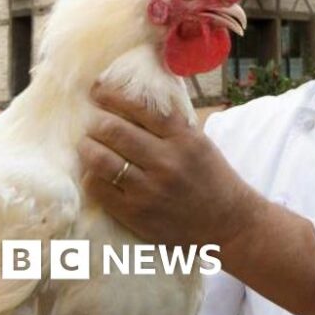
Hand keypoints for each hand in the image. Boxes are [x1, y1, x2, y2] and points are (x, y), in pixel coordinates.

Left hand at [77, 84, 264, 249]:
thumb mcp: (199, 143)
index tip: (98, 92)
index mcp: (184, 139)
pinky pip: (98, 189)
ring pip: (100, 159)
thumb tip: (138, 101)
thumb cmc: (212, 178)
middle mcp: (166, 161)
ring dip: (87, 148)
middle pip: (114, 131)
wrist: (227, 222)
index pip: (141, 108)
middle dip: (96, 124)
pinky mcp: (136, 213)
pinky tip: (94, 173)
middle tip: (92, 124)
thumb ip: (172, 124)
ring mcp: (149, 189)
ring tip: (87, 146)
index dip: (113, 96)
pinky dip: (91, 177)